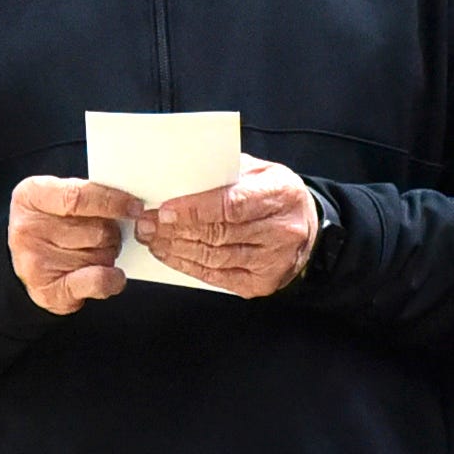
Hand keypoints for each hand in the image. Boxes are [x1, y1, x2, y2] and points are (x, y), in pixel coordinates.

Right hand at [9, 175, 138, 314]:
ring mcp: (36, 262)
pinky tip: (114, 275)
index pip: (79, 197)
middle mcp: (28, 229)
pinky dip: (112, 279)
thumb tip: (127, 203)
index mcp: (30, 196)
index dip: (112, 201)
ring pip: (100, 254)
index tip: (135, 206)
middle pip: (96, 229)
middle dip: (112, 231)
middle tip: (108, 232)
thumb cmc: (47, 224)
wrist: (24, 261)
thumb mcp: (56, 197)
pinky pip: (95, 281)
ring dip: (109, 253)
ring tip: (96, 250)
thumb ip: (87, 194)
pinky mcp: (49, 291)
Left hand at [137, 156, 317, 297]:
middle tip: (147, 223)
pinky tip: (170, 255)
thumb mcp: (259, 170)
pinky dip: (188, 266)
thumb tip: (181, 178)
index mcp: (281, 194)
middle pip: (219, 233)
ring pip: (214, 257)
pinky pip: (217, 277)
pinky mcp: (261, 283)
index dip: (195, 209)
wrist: (306, 227)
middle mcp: (281, 231)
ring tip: (152, 237)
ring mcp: (273, 262)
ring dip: (177, 249)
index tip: (165, 209)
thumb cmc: (275, 194)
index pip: (232, 204)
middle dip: (177, 229)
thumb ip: (225, 172)